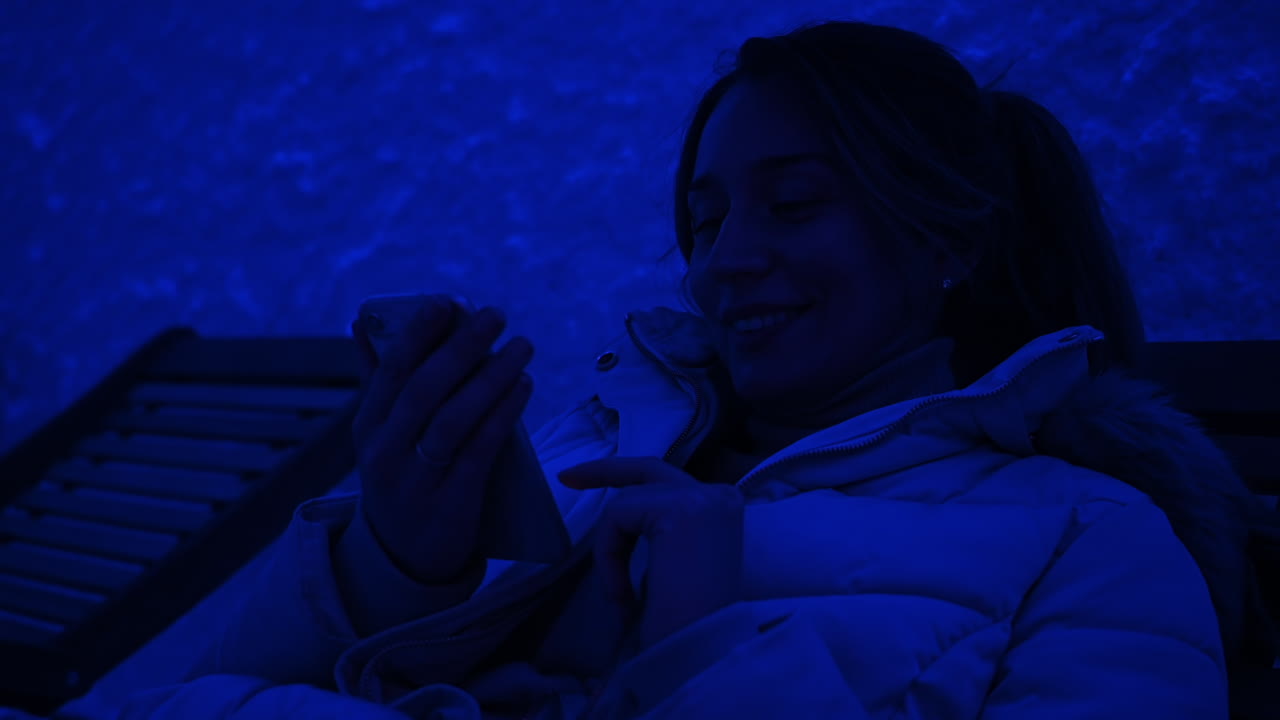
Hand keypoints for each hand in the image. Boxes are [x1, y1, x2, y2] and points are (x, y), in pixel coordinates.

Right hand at [350, 297, 535, 583]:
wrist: (405, 558)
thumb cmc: (402, 477)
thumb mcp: (381, 434)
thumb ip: (379, 378)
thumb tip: (362, 322)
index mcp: (368, 426)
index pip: (391, 371)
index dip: (417, 334)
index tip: (445, 301)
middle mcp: (385, 450)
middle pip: (424, 389)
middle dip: (461, 347)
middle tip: (495, 315)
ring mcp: (416, 478)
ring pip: (454, 418)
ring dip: (491, 377)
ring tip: (522, 347)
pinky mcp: (451, 501)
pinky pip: (479, 450)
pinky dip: (502, 415)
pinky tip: (523, 388)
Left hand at [558, 456, 744, 650]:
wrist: (703, 651)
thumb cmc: (687, 625)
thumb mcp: (671, 568)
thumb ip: (656, 535)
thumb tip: (619, 518)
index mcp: (721, 511)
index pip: (665, 479)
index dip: (622, 475)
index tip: (579, 479)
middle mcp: (718, 495)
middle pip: (647, 468)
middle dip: (602, 470)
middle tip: (566, 478)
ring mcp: (701, 498)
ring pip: (625, 503)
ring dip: (610, 551)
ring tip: (622, 596)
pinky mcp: (680, 508)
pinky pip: (617, 517)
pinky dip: (609, 555)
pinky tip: (624, 593)